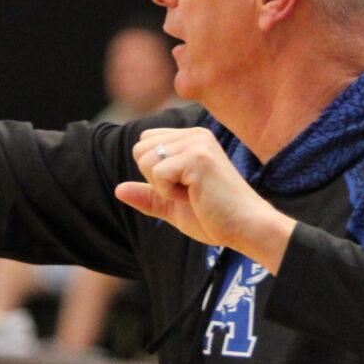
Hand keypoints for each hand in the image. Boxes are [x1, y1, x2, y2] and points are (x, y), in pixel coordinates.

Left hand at [115, 129, 295, 270]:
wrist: (245, 228)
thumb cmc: (215, 218)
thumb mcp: (173, 206)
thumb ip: (148, 196)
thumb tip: (118, 189)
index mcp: (191, 138)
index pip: (144, 143)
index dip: (155, 174)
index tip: (185, 188)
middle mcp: (194, 134)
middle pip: (140, 149)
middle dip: (155, 179)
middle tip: (188, 192)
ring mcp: (197, 143)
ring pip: (145, 160)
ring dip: (163, 186)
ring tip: (193, 193)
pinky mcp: (197, 157)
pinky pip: (157, 174)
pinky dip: (170, 193)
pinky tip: (196, 196)